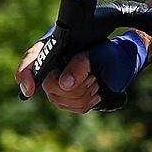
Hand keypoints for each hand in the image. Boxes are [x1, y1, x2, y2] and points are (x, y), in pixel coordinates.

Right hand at [16, 31, 148, 112]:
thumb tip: (65, 84)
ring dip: (82, 95)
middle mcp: (53, 63)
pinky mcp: (66, 95)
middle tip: (93, 79)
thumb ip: (82, 65)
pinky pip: (68, 107)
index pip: (32, 58)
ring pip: (57, 99)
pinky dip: (85, 103)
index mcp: (56, 45)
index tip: (29, 90)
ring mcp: (58, 80)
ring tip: (97, 83)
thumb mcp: (101, 55)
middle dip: (72, 88)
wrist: (126, 63)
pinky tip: (96, 93)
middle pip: (47, 85)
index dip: (25, 73)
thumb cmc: (114, 53)